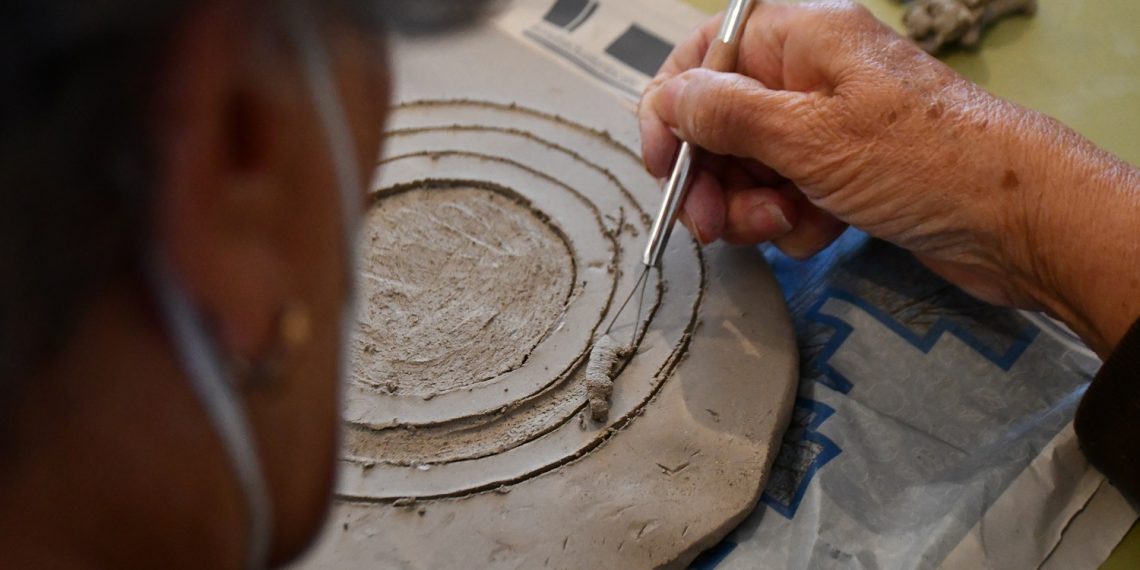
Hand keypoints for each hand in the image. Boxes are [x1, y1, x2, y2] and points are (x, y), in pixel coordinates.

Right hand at [638, 1, 1139, 354]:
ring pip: (752, 165)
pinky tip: (819, 232)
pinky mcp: (847, 172)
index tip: (665, 166)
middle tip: (712, 225)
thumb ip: (725, 113)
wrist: (1015, 220)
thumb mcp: (807, 134)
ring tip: (784, 225)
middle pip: (723, 120)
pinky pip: (788, 193)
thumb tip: (667, 97)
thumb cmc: (919, 161)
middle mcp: (811, 75)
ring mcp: (830, 126)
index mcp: (801, 39)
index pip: (704, 56)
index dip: (672, 108)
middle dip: (714, 176)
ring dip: (752, 205)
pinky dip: (792, 220)